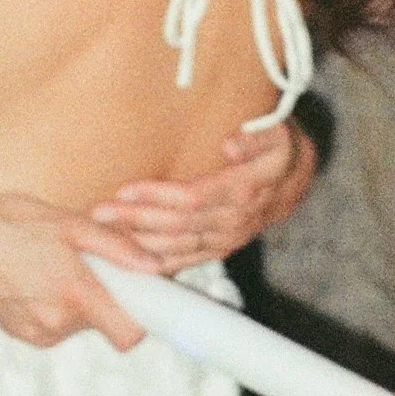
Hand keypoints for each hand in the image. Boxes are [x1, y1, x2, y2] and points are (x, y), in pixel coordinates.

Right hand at [0, 177, 153, 349]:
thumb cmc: (9, 220)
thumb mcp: (70, 223)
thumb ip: (117, 248)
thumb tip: (154, 266)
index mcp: (74, 294)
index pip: (127, 334)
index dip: (140, 318)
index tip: (138, 296)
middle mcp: (55, 323)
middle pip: (102, 323)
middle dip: (102, 298)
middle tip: (86, 263)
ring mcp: (34, 332)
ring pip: (75, 324)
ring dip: (75, 301)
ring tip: (52, 265)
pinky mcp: (17, 333)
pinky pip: (50, 326)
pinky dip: (51, 306)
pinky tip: (33, 276)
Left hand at [90, 116, 316, 269]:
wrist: (295, 180)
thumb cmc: (277, 148)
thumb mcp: (276, 132)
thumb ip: (255, 137)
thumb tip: (230, 145)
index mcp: (242, 190)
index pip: (192, 198)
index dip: (157, 195)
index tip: (125, 189)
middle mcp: (233, 220)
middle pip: (177, 225)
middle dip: (136, 220)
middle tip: (99, 214)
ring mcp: (225, 239)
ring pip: (177, 246)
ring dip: (139, 242)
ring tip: (103, 237)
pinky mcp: (219, 249)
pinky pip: (186, 261)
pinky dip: (157, 263)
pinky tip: (129, 263)